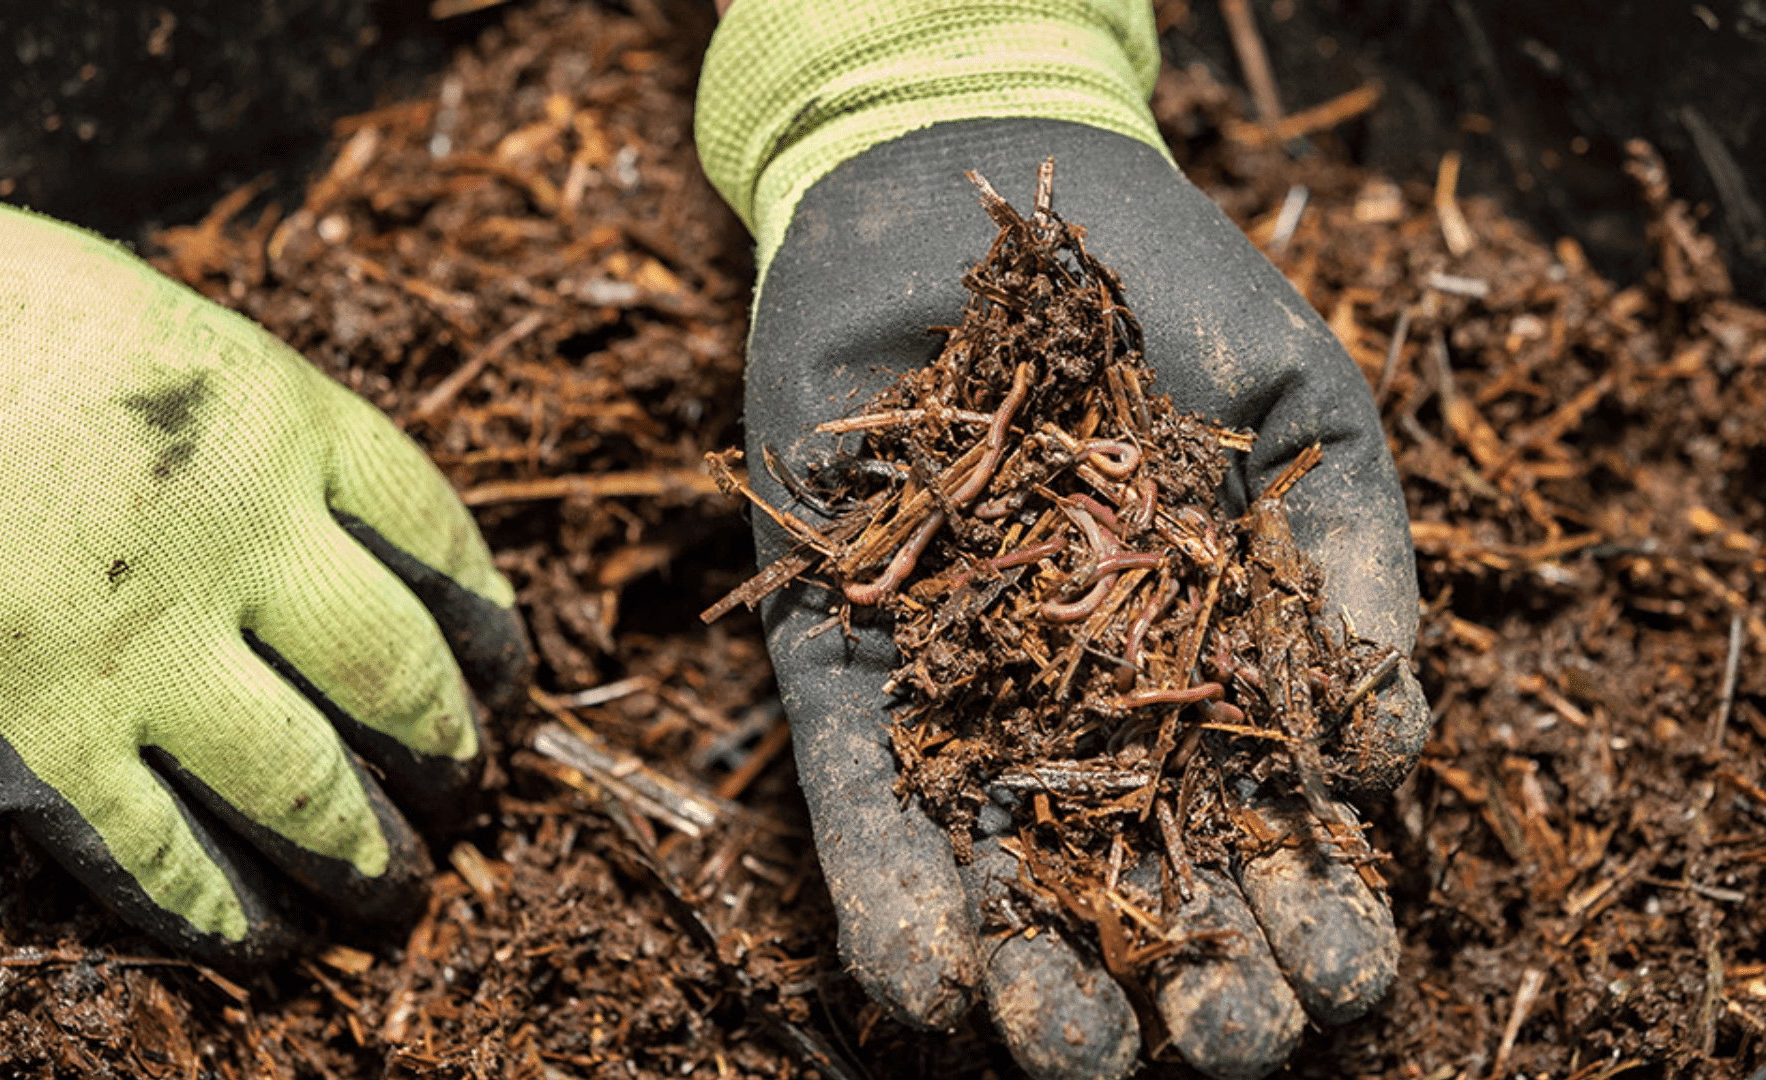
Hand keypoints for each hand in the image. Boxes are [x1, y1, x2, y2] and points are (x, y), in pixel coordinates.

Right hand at [0, 155, 530, 965]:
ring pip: (302, 783)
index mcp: (280, 420)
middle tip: (469, 790)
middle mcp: (237, 538)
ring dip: (362, 849)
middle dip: (448, 749)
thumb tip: (322, 523)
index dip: (488, 622)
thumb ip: (258, 429)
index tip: (506, 670)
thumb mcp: (165, 332)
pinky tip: (257, 938)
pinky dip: (216, 907)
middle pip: (394, 671)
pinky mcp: (33, 733)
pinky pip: (152, 851)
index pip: (436, 537)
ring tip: (395, 885)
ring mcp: (139, 644)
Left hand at [695, 3, 1426, 1075]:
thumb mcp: (1299, 406)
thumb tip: (1393, 744)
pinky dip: (889, 891)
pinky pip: (860, 800)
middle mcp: (1090, 710)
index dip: (1313, 908)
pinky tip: (928, 980)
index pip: (1273, 826)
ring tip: (1076, 1047)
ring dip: (1043, 977)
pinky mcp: (840, 668)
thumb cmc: (1162, 295)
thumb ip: (1353, 558)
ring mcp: (964, 696)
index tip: (1343, 968)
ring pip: (1003, 872)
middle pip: (1145, 880)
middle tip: (1227, 1034)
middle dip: (1195, 974)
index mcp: (1219, 670)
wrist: (964, 200)